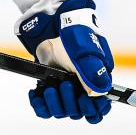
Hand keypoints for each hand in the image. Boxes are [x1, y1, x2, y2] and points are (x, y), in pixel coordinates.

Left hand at [17, 0, 114, 123]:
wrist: (51, 22)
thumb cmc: (73, 34)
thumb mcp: (84, 51)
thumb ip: (93, 71)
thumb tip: (100, 93)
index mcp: (97, 80)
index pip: (99, 108)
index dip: (94, 110)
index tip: (86, 102)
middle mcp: (82, 87)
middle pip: (79, 112)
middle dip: (72, 103)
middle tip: (65, 84)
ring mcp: (65, 87)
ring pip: (62, 111)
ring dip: (56, 104)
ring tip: (50, 88)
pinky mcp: (49, 86)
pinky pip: (45, 108)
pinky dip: (40, 105)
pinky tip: (35, 95)